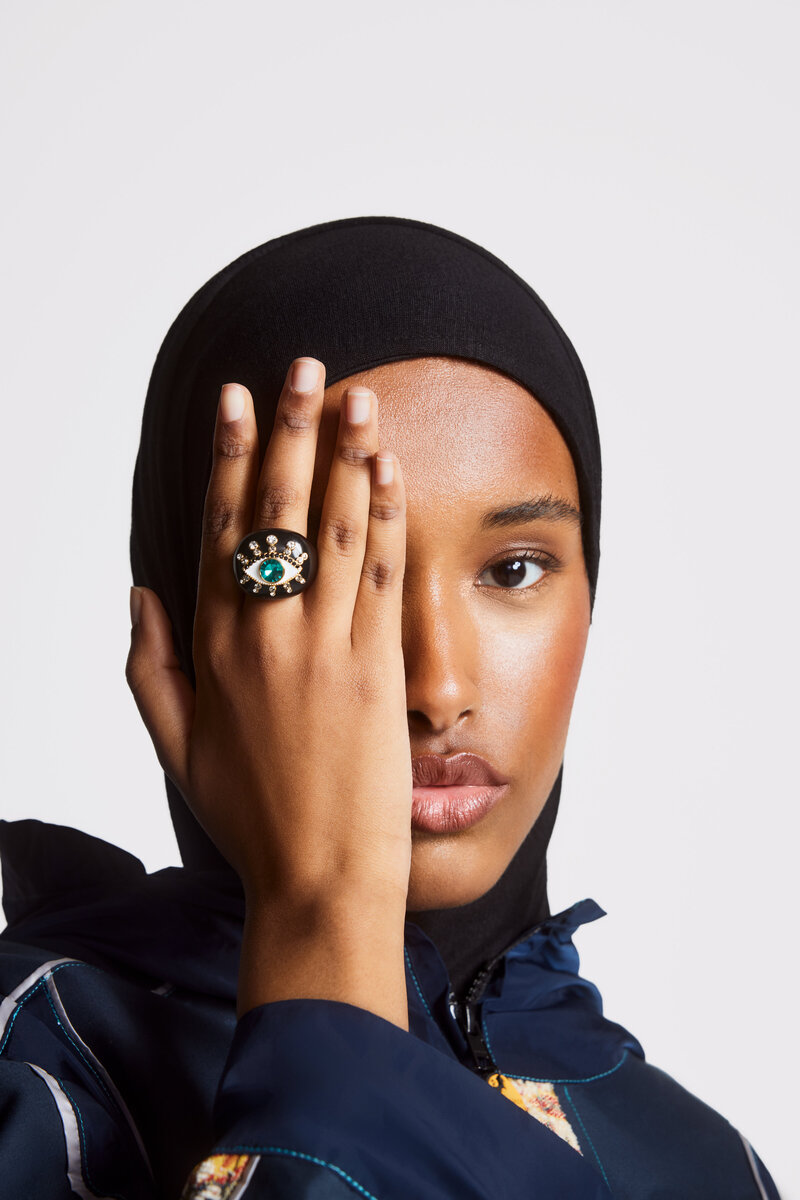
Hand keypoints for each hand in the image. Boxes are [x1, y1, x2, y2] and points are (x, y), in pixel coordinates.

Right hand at [125, 357, 411, 1027]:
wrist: (320, 877)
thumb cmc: (247, 816)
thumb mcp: (173, 745)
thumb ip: (149, 664)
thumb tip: (140, 590)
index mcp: (214, 647)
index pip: (221, 529)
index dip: (231, 459)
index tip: (236, 402)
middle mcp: (267, 634)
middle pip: (278, 512)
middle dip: (291, 431)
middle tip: (304, 368)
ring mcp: (326, 648)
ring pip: (334, 530)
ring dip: (346, 456)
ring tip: (357, 397)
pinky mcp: (378, 667)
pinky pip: (382, 575)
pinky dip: (386, 518)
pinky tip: (390, 472)